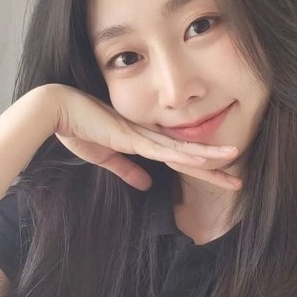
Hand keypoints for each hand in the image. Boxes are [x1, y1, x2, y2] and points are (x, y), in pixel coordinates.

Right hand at [47, 84, 241, 190]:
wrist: (58, 110)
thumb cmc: (79, 130)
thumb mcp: (106, 157)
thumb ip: (127, 171)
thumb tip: (146, 185)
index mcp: (145, 142)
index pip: (179, 160)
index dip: (200, 170)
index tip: (220, 179)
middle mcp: (149, 137)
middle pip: (187, 156)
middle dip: (214, 168)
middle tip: (238, 181)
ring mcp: (142, 135)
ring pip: (182, 150)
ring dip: (208, 157)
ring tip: (233, 159)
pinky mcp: (131, 136)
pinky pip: (162, 148)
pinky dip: (183, 154)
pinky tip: (202, 159)